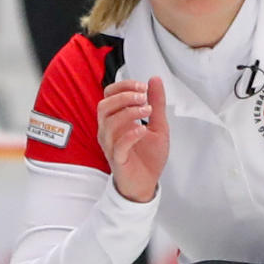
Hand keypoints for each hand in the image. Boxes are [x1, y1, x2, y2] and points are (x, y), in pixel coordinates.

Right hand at [98, 76, 168, 203]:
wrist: (147, 183)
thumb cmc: (148, 156)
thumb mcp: (158, 125)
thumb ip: (156, 103)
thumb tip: (154, 80)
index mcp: (116, 119)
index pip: (108, 95)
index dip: (123, 87)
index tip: (142, 87)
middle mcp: (108, 130)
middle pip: (104, 106)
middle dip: (124, 97)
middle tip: (144, 97)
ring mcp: (111, 145)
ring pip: (108, 123)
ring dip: (129, 113)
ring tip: (147, 111)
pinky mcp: (117, 159)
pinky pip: (118, 145)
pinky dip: (130, 135)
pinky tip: (142, 130)